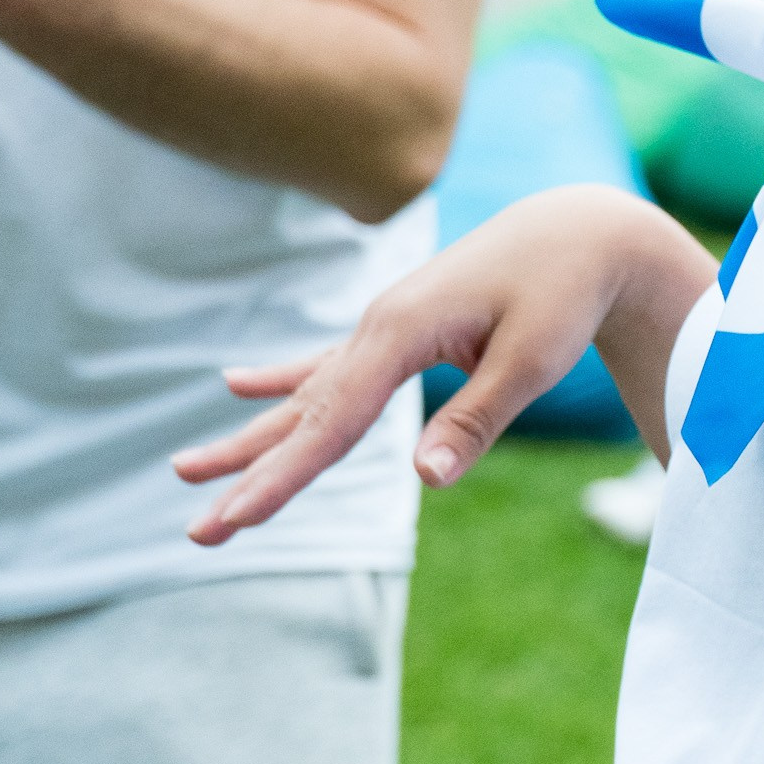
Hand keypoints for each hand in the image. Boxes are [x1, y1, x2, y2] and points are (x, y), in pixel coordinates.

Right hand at [176, 187, 654, 540]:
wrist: (578, 230)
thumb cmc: (562, 293)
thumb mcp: (533, 360)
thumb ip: (474, 420)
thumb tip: (424, 482)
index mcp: (402, 330)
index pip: (332, 420)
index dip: (283, 475)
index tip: (237, 520)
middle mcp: (378, 327)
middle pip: (303, 416)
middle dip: (248, 476)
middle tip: (197, 532)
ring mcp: (382, 326)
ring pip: (304, 395)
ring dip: (250, 439)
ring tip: (185, 470)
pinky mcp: (397, 329)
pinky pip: (327, 365)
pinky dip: (282, 380)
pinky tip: (235, 386)